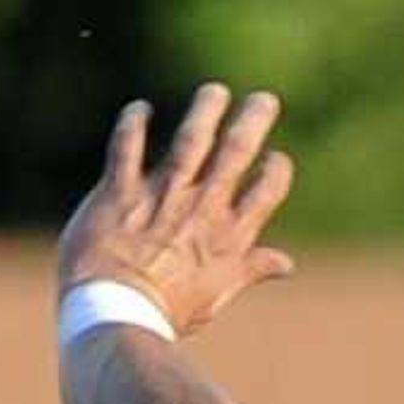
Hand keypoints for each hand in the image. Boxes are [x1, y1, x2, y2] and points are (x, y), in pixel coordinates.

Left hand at [60, 84, 297, 334]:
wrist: (117, 311)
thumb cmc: (168, 311)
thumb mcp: (217, 295)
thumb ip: (251, 270)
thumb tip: (287, 264)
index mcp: (228, 237)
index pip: (264, 193)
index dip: (275, 172)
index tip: (277, 159)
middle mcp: (200, 208)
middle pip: (235, 154)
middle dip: (252, 123)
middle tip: (264, 100)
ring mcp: (161, 195)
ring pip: (191, 141)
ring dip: (205, 112)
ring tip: (216, 91)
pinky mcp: (120, 190)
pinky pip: (128, 147)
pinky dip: (134, 124)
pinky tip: (141, 108)